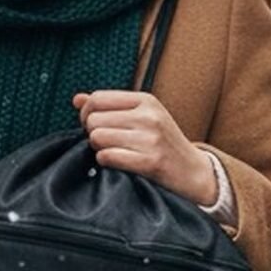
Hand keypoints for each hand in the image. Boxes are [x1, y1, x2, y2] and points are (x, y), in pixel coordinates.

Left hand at [73, 89, 219, 204]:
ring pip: (97, 138)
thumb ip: (109, 107)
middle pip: (93, 119)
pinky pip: (107, 157)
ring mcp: (150, 139)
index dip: (86, 113)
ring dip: (99, 149)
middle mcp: (149, 116)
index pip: (98, 98)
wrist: (193, 172)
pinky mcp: (150, 162)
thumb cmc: (163, 144)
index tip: (92, 126)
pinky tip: (118, 163)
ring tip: (114, 152)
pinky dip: (106, 162)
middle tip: (106, 143)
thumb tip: (77, 99)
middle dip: (93, 134)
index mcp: (146, 100)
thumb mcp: (142, 117)